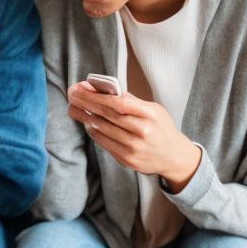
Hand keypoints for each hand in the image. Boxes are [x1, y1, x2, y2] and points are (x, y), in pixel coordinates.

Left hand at [67, 81, 201, 191]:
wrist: (173, 156)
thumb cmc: (161, 128)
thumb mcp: (153, 109)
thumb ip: (131, 100)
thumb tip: (103, 89)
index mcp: (150, 115)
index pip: (119, 103)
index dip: (98, 95)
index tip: (82, 87)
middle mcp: (142, 132)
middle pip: (107, 115)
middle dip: (86, 103)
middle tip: (72, 94)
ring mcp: (133, 148)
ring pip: (102, 129)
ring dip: (85, 116)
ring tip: (74, 106)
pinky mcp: (127, 160)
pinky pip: (103, 142)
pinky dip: (93, 131)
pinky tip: (87, 122)